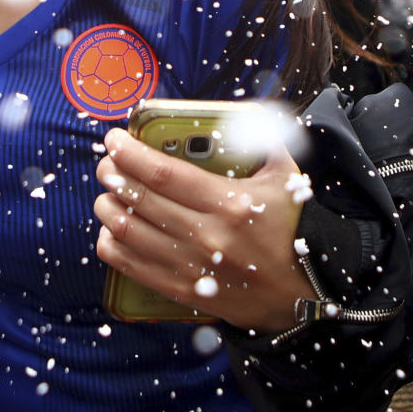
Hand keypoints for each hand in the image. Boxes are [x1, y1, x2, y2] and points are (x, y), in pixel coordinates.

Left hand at [94, 127, 315, 333]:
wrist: (305, 296)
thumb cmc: (291, 231)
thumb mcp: (286, 180)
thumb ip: (264, 141)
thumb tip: (244, 115)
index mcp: (229, 203)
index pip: (163, 173)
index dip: (130, 153)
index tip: (114, 140)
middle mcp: (206, 235)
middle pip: (139, 198)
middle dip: (112, 175)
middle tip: (106, 164)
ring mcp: (192, 265)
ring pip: (127, 231)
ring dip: (107, 207)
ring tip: (107, 193)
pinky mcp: (183, 290)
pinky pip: (130, 266)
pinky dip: (111, 244)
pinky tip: (110, 230)